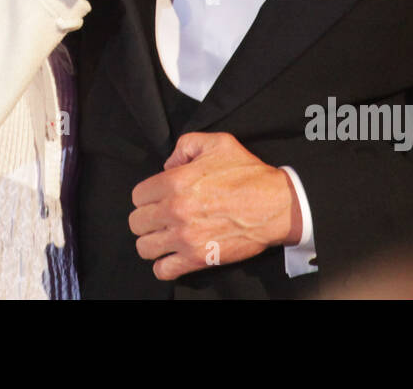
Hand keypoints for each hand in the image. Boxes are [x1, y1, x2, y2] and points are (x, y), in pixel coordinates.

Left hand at [129, 132, 299, 280]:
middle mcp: (175, 210)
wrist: (276, 205)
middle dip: (146, 219)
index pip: (137, 196)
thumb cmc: (248, 174)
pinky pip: (163, 270)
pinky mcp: (198, 258)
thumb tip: (168, 164)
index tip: (158, 198)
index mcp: (175, 182)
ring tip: (164, 237)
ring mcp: (185, 237)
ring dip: (152, 242)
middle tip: (160, 217)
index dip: (147, 196)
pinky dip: (164, 266)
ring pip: (144, 247)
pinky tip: (173, 256)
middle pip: (136, 222)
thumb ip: (185, 146)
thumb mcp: (217, 142)